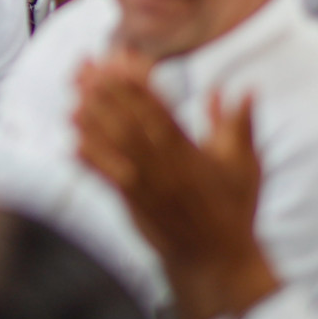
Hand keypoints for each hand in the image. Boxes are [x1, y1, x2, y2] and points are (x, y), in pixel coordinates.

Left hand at [74, 61, 279, 318]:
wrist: (218, 261)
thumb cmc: (234, 211)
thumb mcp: (245, 165)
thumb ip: (237, 125)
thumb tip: (243, 88)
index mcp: (192, 152)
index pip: (161, 109)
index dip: (139, 83)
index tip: (122, 58)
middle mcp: (167, 166)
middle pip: (131, 121)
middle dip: (106, 91)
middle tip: (85, 63)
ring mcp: (148, 186)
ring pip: (116, 147)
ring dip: (93, 119)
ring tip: (73, 93)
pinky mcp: (134, 205)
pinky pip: (108, 180)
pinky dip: (90, 161)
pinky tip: (72, 141)